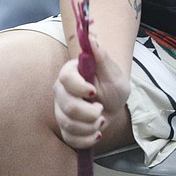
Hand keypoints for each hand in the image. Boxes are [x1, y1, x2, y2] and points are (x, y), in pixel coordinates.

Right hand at [53, 34, 129, 150]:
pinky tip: (97, 133)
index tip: (93, 92)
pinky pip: (70, 139)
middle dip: (89, 112)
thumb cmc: (113, 85)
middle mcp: (61, 92)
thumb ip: (101, 56)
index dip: (79, 87)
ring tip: (101, 119)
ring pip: (68, 124)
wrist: (115, 104)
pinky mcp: (65, 128)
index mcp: (71, 74)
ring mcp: (60, 111)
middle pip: (67, 106)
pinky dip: (87, 139)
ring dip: (91, 126)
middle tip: (101, 109)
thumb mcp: (113, 72)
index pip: (65, 78)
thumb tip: (92, 36)